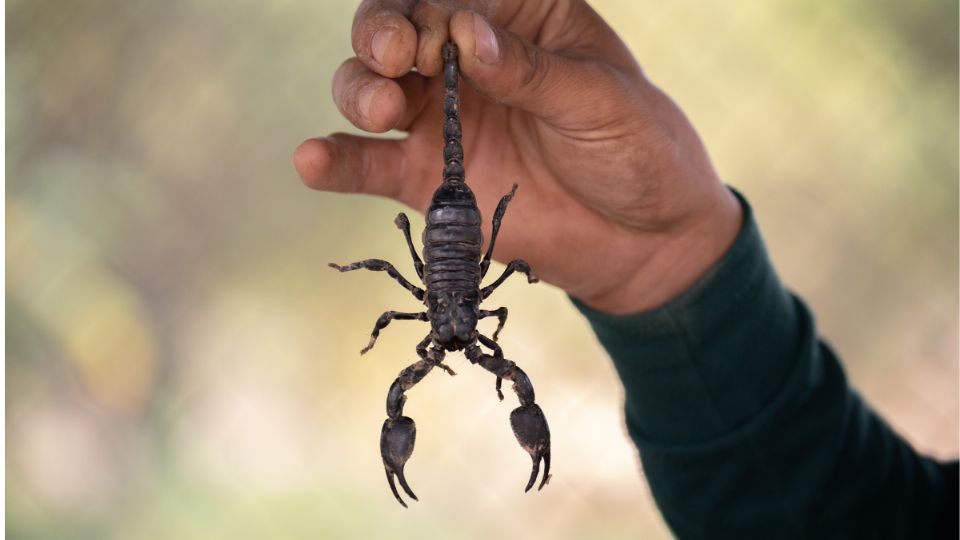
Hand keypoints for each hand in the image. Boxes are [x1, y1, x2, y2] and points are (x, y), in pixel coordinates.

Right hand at [294, 0, 741, 313]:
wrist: (645, 241)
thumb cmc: (637, 150)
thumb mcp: (599, 100)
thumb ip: (530, 70)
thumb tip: (466, 34)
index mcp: (517, 17)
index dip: (429, 11)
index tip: (437, 41)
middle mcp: (467, 60)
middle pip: (395, 30)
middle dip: (381, 36)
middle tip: (393, 59)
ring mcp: (443, 119)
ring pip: (370, 88)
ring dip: (357, 89)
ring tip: (378, 108)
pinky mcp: (429, 178)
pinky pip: (369, 164)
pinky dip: (337, 161)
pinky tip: (313, 159)